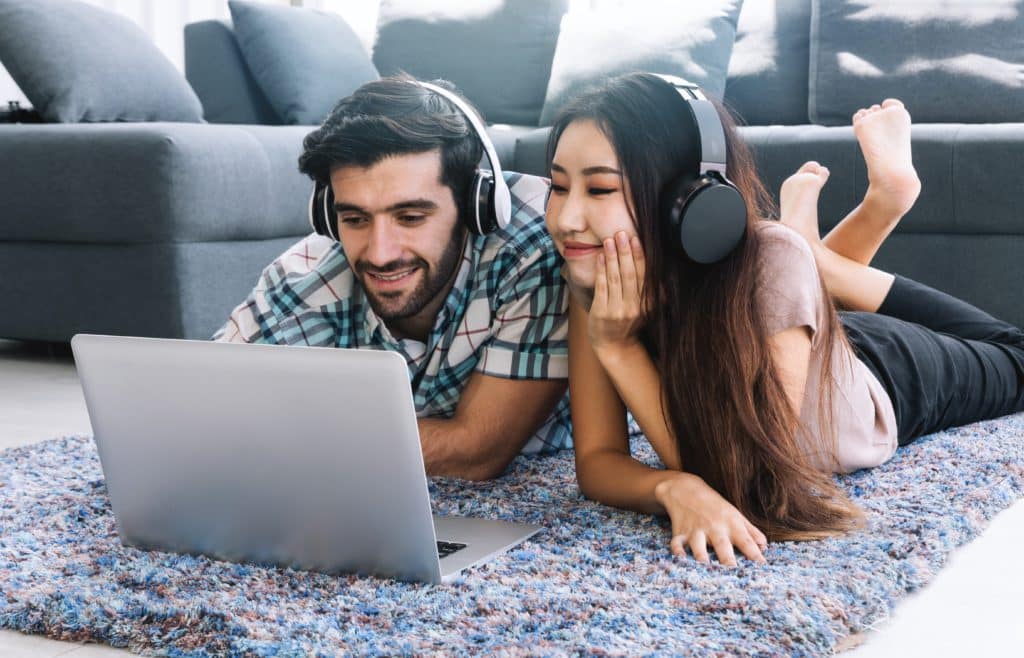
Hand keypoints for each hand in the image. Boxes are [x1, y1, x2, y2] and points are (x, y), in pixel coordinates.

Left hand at [589, 231, 645, 352]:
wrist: (614, 345)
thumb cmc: (629, 322)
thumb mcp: (645, 308)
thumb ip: (651, 290)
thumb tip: (660, 266)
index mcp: (648, 304)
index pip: (645, 275)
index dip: (640, 256)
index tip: (637, 239)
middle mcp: (635, 307)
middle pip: (630, 274)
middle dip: (625, 252)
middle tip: (621, 234)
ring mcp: (618, 311)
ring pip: (615, 279)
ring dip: (612, 258)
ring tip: (609, 240)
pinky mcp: (602, 312)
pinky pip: (602, 287)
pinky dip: (601, 270)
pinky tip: (601, 257)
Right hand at [655, 473, 767, 565]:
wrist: (686, 489)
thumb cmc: (715, 506)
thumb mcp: (735, 514)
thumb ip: (751, 531)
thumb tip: (765, 547)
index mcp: (731, 524)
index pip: (746, 542)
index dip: (755, 555)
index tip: (762, 568)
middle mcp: (714, 528)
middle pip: (723, 547)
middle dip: (728, 561)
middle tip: (735, 576)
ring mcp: (696, 530)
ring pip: (699, 548)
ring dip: (702, 559)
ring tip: (707, 572)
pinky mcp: (680, 533)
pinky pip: (677, 544)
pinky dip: (677, 552)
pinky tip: (680, 560)